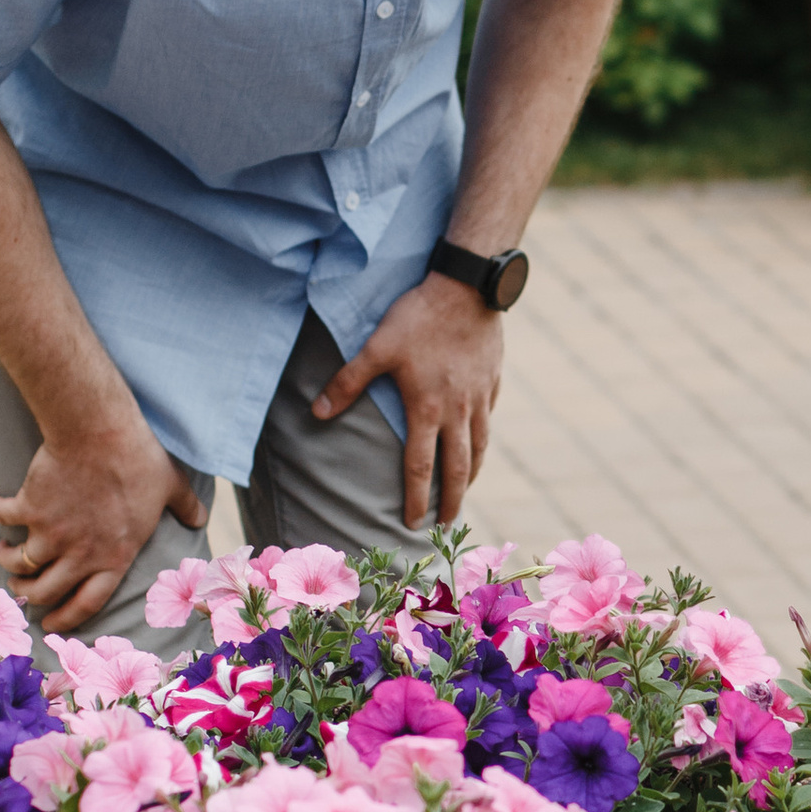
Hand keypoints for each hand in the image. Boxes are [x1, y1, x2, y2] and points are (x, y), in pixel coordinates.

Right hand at [0, 423, 207, 636]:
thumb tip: (201, 519)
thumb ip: (187, 507)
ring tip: (3, 552)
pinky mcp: (28, 508)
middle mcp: (80, 554)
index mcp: (114, 557)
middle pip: (44, 591)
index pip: (88, 603)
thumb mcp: (171, 486)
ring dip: (7, 561)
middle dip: (27, 593)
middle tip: (20, 585)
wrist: (98, 431)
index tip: (49, 622)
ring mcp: (51, 533)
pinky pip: (2, 517)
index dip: (66, 618)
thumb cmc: (138, 458)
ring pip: (18, 563)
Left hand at [314, 272, 503, 527]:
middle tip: (446, 524)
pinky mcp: (492, 380)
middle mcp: (458, 410)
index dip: (416, 498)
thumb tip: (318, 413)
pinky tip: (477, 441)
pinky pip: (488, 418)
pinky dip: (482, 437)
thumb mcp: (377, 347)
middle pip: (458, 467)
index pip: (421, 466)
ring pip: (479, 446)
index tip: (413, 523)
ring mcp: (480, 397)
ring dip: (471, 474)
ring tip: (465, 490)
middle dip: (452, 499)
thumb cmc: (418, 317)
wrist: (468, 287)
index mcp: (428, 408)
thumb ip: (348, 382)